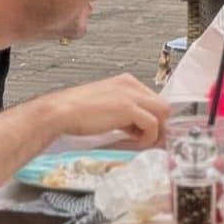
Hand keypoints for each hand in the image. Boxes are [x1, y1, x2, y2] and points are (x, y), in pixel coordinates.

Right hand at [52, 74, 168, 146]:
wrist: (60, 112)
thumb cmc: (77, 112)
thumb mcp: (107, 109)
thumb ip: (124, 114)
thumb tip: (137, 129)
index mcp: (126, 82)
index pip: (153, 99)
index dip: (151, 118)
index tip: (144, 132)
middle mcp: (132, 84)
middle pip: (162, 105)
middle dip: (158, 125)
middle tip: (147, 139)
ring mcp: (131, 94)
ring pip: (163, 112)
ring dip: (155, 131)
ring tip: (140, 141)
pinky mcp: (128, 107)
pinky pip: (153, 123)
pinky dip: (148, 136)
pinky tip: (136, 142)